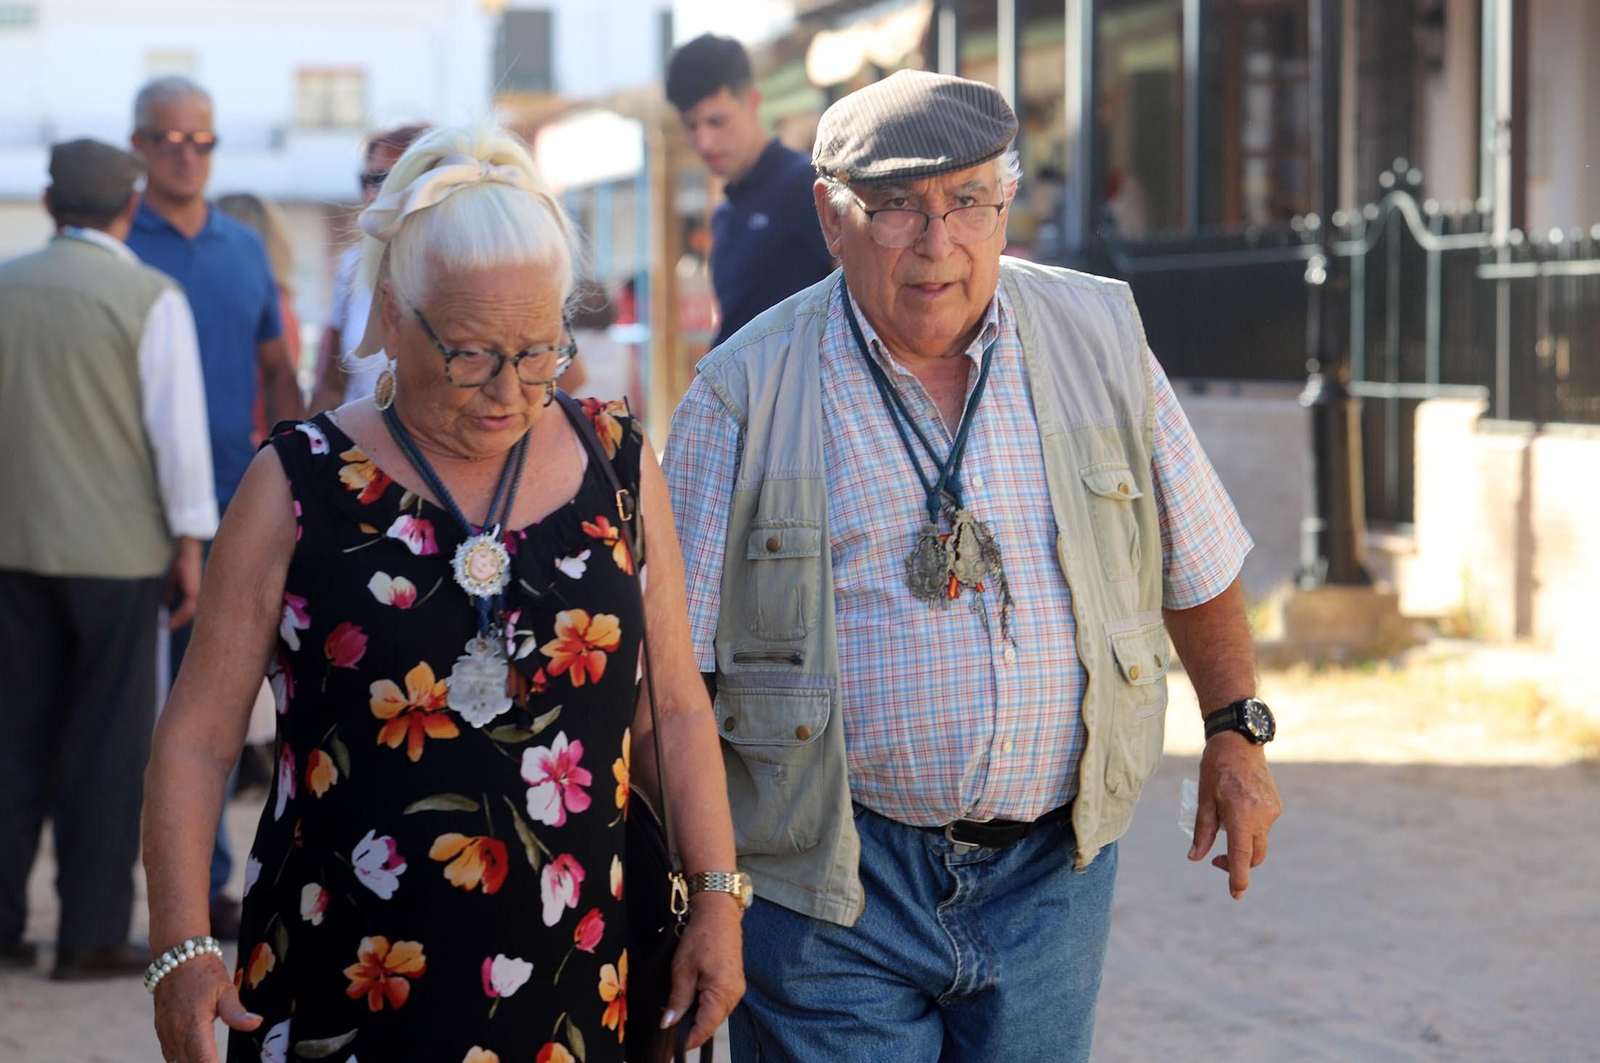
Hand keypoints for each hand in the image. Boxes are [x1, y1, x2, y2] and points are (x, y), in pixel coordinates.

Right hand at [152, 954, 261, 1062]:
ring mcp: (166, 1033)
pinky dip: (182, 1059)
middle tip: (220, 1062)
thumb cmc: (203, 972)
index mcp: (194, 1024)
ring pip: (178, 1061)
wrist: (176, 957)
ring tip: (211, 1059)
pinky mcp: (161, 1031)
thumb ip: (237, 1012)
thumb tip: (255, 1023)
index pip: (203, 1060)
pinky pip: (170, 1054)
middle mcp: (176, 1033)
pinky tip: (194, 1058)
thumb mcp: (225, 989)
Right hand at [166, 538, 203, 630]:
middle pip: (192, 614)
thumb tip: (166, 602)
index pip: (192, 610)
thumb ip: (172, 590)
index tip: (170, 624)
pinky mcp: (194, 592)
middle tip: (168, 627)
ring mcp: (199, 594)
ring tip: (167, 625)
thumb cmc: (182, 563)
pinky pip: (187, 609)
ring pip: (190, 614)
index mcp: (197, 593)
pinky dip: (178, 616)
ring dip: (178, 621)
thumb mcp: (175, 580)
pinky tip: (170, 619)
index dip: (182, 618)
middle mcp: (201, 595)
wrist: (187, 553)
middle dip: (180, 622)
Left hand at [663, 895, 745, 1048]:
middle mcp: (734, 994)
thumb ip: (677, 1000)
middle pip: (711, 1023)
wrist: (719, 913)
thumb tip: (668, 1023)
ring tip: (680, 1006)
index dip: (688, 1040)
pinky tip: (694, 994)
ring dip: (699, 1014)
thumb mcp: (682, 969)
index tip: (673, 1045)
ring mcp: (737, 988)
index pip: (705, 1029)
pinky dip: (706, 1003)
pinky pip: (720, 1002)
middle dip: (692, 1027)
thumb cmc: (701, 936)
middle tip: (671, 1023)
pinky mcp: (735, 982)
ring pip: (715, 1014)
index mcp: (722, 993)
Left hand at [1189, 732, 1281, 898]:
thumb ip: (1202, 831)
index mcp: (1241, 814)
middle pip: (1254, 856)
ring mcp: (1272, 811)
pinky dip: (1250, 830)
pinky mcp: (1276, 806)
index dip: (1238, 877)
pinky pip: (1263, 827)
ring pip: (1259, 842)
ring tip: (1224, 824)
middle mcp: (1261, 816)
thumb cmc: (1216, 768)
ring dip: (1243, 845)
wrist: (1240, 741)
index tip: (1236, 894)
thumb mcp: (1203, 799)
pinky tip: (1237, 812)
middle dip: (1238, 864)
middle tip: (1216, 860)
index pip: (1242, 855)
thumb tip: (1195, 857)